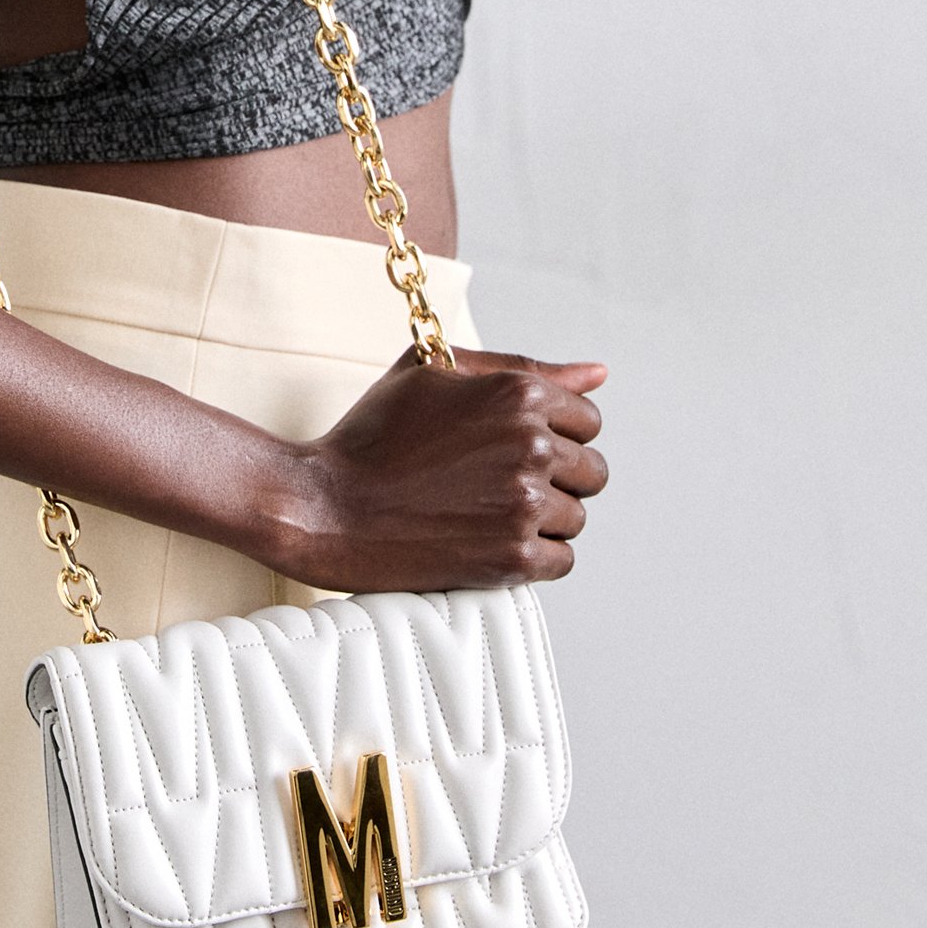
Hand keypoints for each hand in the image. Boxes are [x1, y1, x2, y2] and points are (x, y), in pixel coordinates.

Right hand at [273, 345, 608, 593]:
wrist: (325, 506)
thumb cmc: (375, 432)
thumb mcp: (436, 373)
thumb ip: (523, 367)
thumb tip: (600, 373)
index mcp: (518, 393)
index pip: (587, 419)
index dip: (551, 433)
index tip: (509, 448)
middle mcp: (530, 444)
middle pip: (592, 470)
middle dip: (555, 477)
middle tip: (496, 483)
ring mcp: (522, 503)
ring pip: (577, 516)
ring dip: (542, 518)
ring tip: (486, 511)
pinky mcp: (512, 557)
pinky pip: (562, 560)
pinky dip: (533, 556)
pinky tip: (489, 539)